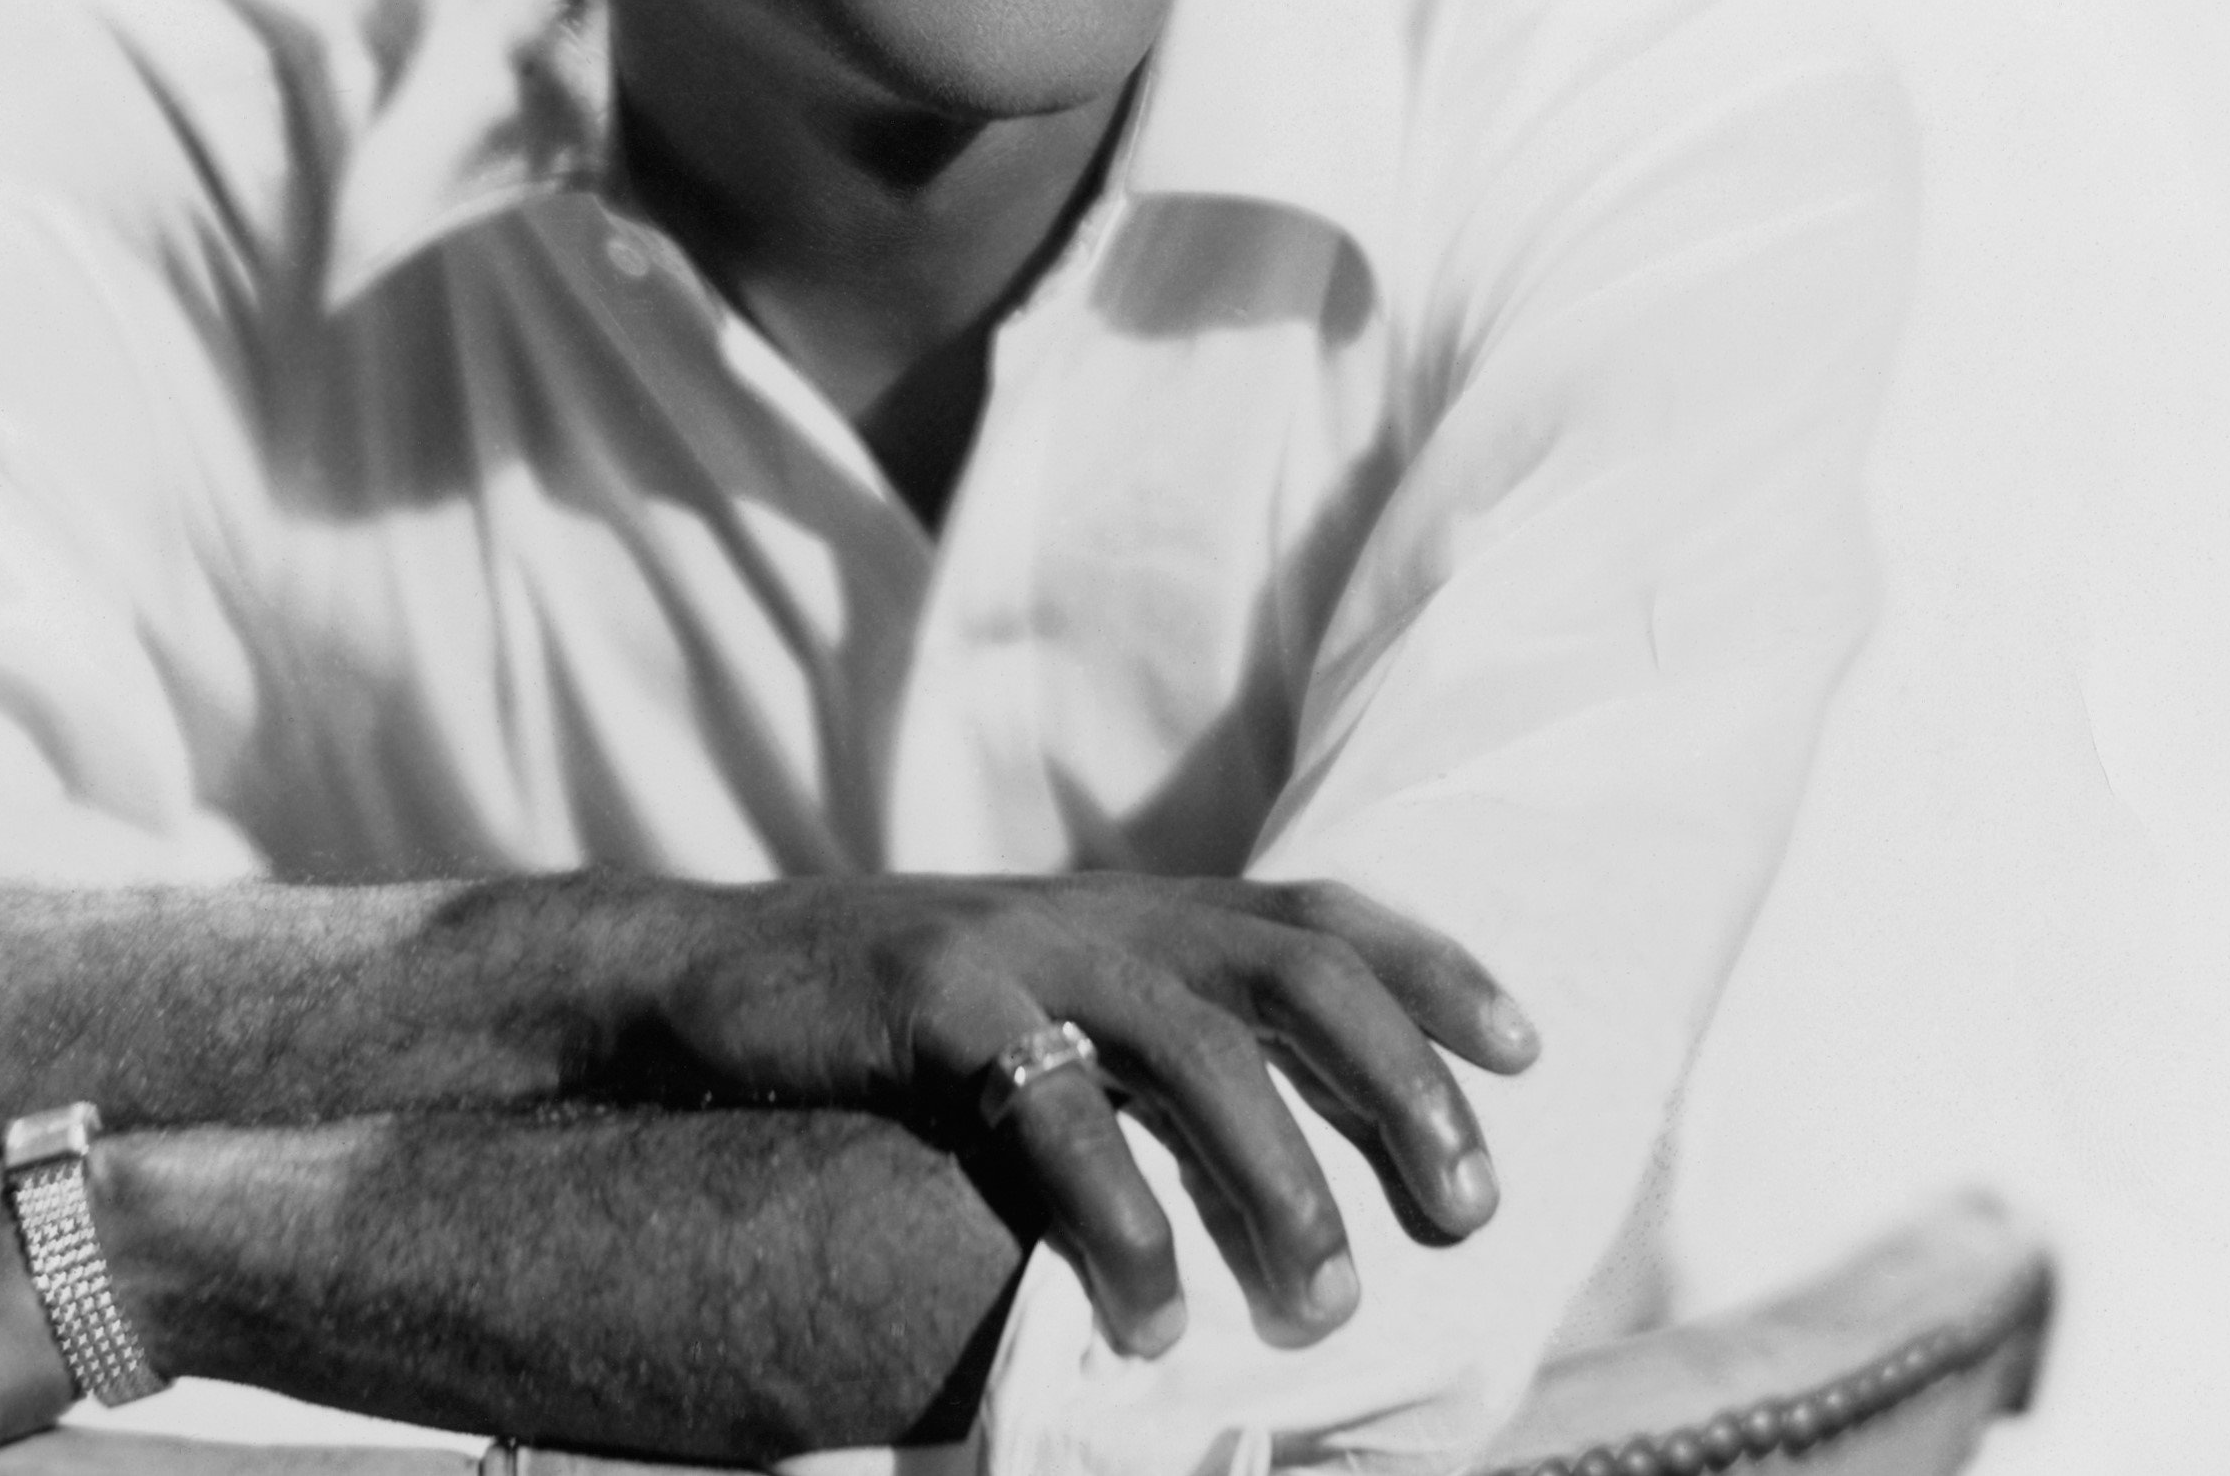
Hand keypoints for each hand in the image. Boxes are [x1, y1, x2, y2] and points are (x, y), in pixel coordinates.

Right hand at [587, 872, 1538, 1359]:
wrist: (698, 981)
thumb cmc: (888, 1027)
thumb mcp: (1037, 1004)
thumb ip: (1140, 1046)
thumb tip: (1268, 1161)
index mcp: (1139, 911)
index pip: (1320, 914)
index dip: (1434, 969)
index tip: (1530, 1048)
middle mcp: (1101, 913)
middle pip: (1297, 974)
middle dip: (1402, 1087)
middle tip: (1468, 1211)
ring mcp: (1017, 947)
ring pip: (1197, 1048)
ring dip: (1281, 1180)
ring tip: (1329, 1303)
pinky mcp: (929, 999)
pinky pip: (1050, 1111)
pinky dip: (1119, 1216)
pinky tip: (1154, 1316)